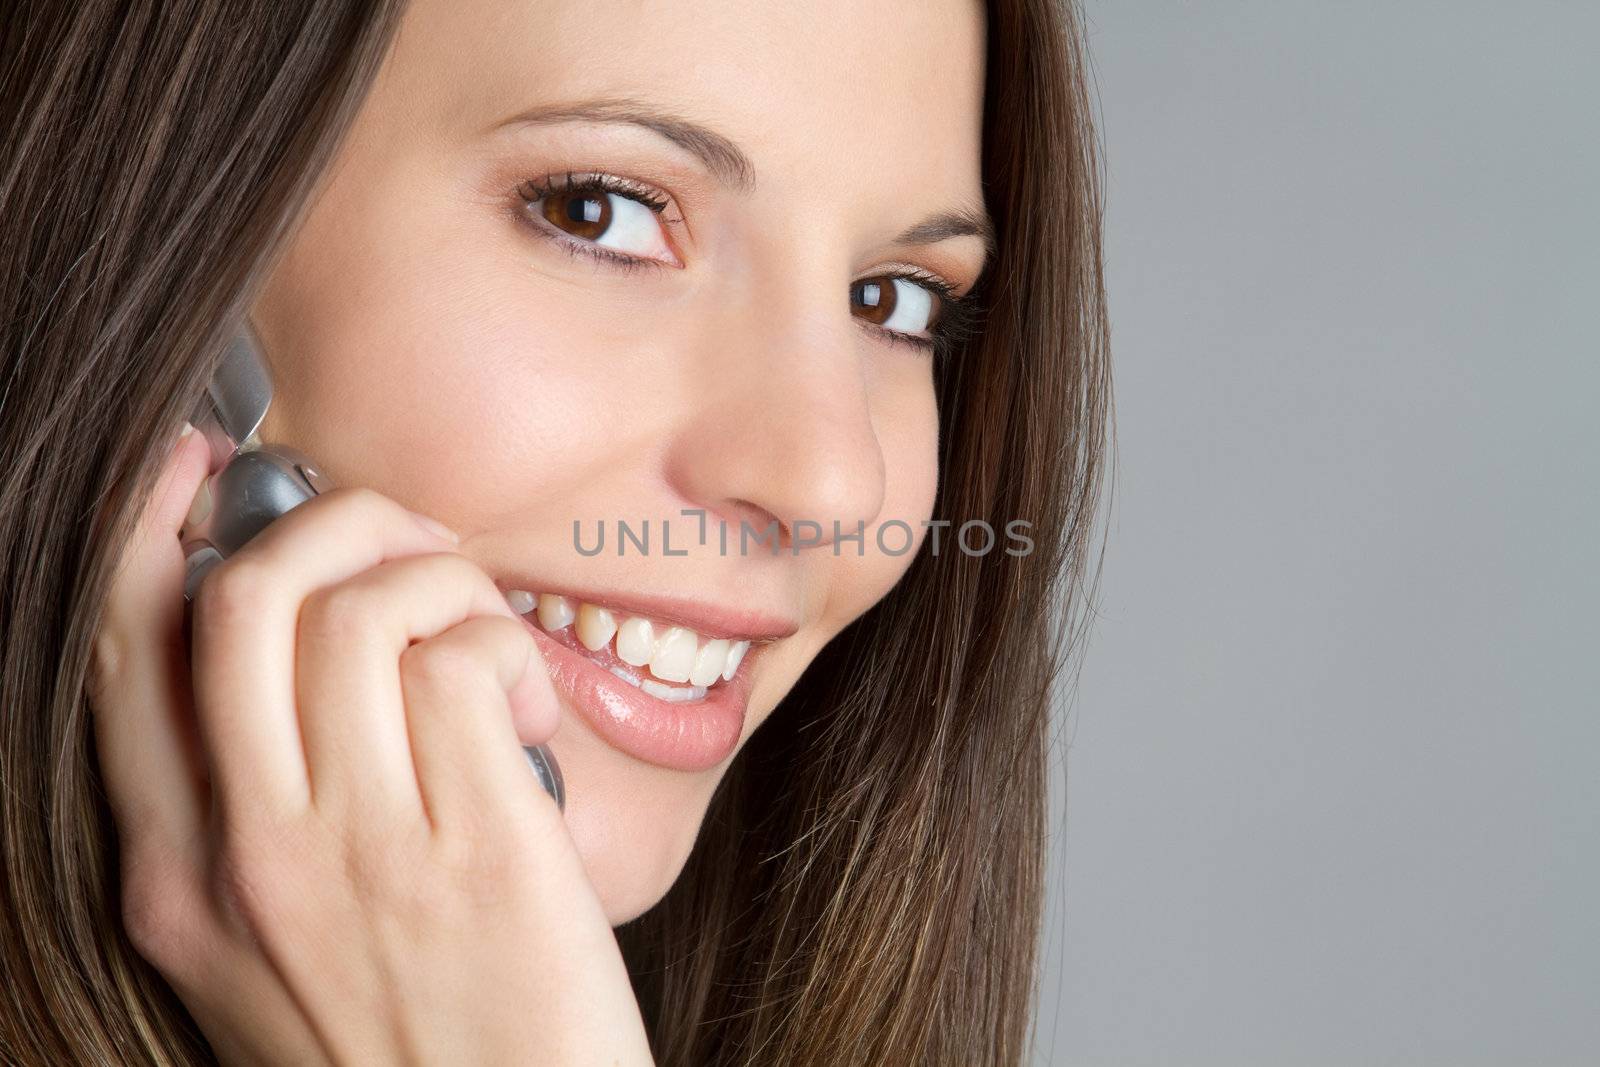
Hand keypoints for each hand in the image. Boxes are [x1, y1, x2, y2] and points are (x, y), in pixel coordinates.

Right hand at [89, 426, 653, 1065]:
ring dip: (439, 582)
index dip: (144, 530)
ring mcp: (360, 857)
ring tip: (481, 641)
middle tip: (402, 544)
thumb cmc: (405, 1042)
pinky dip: (505, 651)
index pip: (125, 658)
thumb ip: (253, 814)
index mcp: (176, 880)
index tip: (195, 462)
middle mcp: (247, 859)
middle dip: (325, 522)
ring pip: (360, 611)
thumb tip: (288, 648)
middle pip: (237, 601)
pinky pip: (465, 667)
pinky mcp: (479, 856)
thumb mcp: (272, 944)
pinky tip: (531, 709)